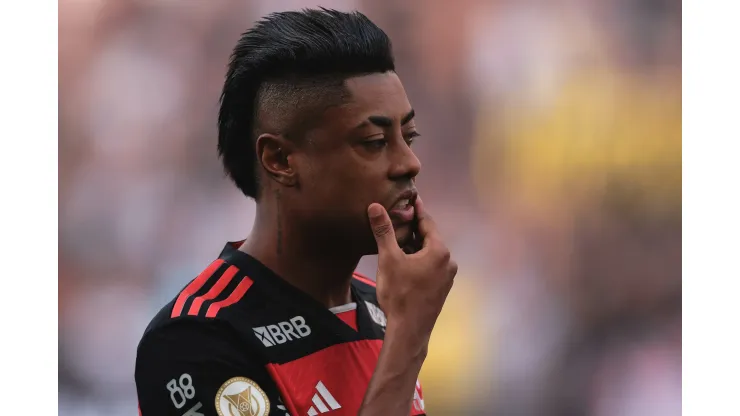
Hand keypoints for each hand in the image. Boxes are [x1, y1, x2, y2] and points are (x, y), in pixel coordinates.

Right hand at [367, 196, 457, 335]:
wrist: (409, 331)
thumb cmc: (399, 294)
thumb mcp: (388, 259)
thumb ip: (384, 231)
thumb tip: (376, 206)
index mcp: (439, 251)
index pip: (427, 222)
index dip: (416, 209)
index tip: (411, 197)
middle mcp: (448, 261)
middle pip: (429, 237)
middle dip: (414, 227)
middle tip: (400, 215)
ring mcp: (447, 277)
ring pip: (429, 253)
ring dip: (415, 245)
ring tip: (399, 237)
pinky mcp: (442, 288)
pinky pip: (430, 266)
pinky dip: (419, 259)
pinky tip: (405, 261)